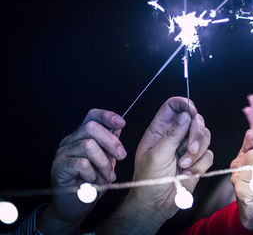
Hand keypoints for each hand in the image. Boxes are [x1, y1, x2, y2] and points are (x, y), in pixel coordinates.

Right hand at [47, 109, 125, 226]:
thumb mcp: (106, 162)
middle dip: (111, 142)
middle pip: (91, 127)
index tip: (122, 123)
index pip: (91, 116)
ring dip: (103, 163)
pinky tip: (92, 181)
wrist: (75, 207)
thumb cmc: (91, 184)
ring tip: (107, 176)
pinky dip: (92, 173)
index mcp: (81, 137)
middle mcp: (70, 141)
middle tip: (121, 157)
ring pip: (88, 145)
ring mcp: (62, 153)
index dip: (107, 116)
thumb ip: (109, 145)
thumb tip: (118, 126)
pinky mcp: (59, 167)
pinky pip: (81, 163)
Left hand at [122, 97, 212, 225]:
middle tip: (188, 149)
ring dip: (197, 152)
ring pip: (205, 136)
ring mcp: (186, 148)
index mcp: (160, 129)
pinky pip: (208, 154)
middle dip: (196, 134)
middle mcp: (175, 136)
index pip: (174, 106)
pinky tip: (187, 173)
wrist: (156, 204)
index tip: (192, 112)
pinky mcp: (197, 161)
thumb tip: (186, 115)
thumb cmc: (148, 180)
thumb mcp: (157, 155)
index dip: (184, 104)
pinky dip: (200, 165)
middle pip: (195, 120)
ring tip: (184, 165)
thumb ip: (172, 134)